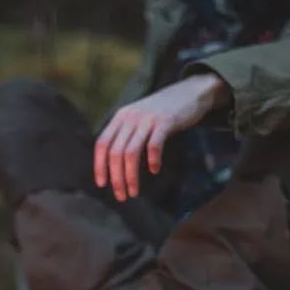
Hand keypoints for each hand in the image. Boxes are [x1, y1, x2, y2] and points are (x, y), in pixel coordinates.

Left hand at [94, 73, 229, 200]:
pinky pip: (154, 145)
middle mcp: (130, 117)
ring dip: (130, 176)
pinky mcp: (165, 121)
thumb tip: (113, 163)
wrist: (189, 92)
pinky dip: (152, 160)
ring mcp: (147, 119)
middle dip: (116, 178)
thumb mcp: (138, 118)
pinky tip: (154, 170)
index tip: (102, 184)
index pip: (102, 144)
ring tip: (134, 191)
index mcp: (120, 117)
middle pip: (115, 152)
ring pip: (131, 153)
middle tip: (122, 196)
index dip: (99, 165)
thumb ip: (125, 134)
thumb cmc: (162, 112)